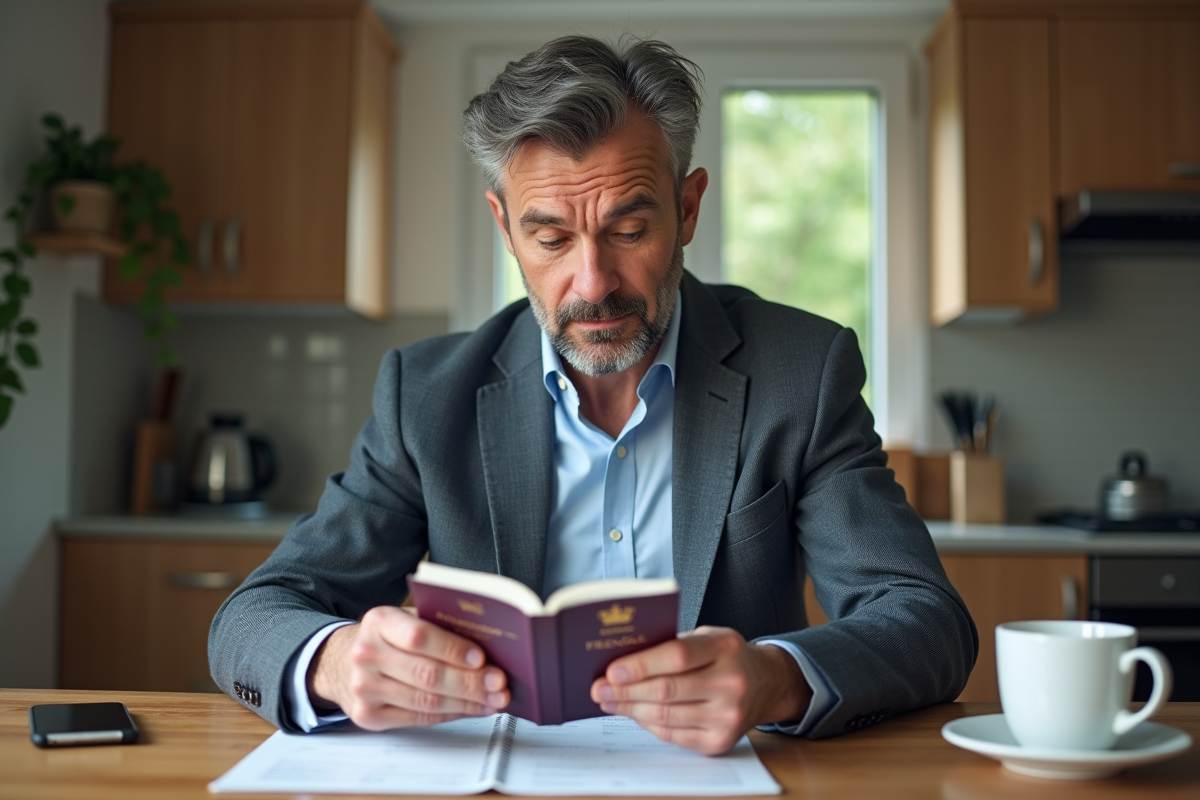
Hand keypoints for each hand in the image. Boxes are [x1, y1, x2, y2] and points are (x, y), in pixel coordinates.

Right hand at [308, 605, 509, 729]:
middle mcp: (367, 654)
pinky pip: (418, 718)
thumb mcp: (402, 620)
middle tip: (499, 684)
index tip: (482, 658)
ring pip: (426, 701)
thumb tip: (487, 647)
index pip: (419, 637)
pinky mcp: (368, 716)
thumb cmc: (384, 638)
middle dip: (470, 682)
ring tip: (493, 700)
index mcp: (378, 621)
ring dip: (466, 703)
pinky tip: (471, 709)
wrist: (338, 662)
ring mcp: (364, 688)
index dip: (453, 649)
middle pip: (427, 674)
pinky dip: (451, 715)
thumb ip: (436, 627)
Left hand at [589, 626, 811, 754]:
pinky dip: (648, 724)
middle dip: (625, 691)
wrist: (767, 683)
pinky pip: (674, 735)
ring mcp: (728, 716)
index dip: (640, 665)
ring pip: (666, 715)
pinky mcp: (720, 741)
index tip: (611, 671)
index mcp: (725, 647)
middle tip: (599, 689)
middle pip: (667, 690)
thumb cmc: (727, 656)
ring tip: (609, 702)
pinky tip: (633, 714)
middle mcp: (731, 682)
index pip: (677, 656)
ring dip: (631, 710)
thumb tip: (623, 663)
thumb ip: (672, 645)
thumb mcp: (708, 637)